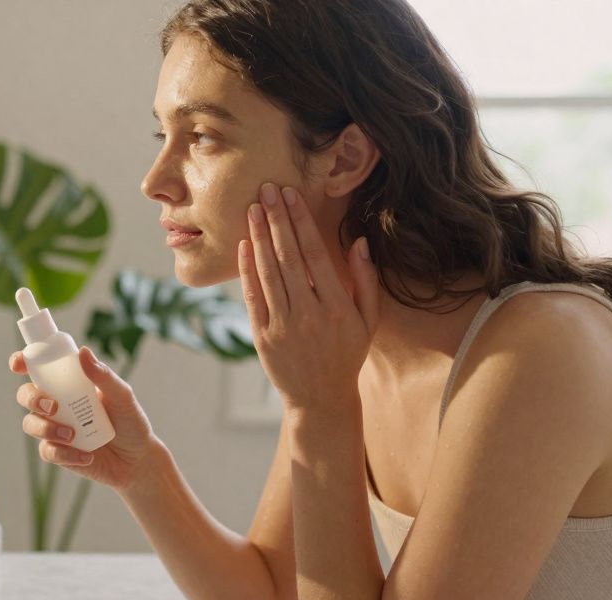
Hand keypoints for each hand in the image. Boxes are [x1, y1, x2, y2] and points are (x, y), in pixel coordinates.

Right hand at [9, 346, 162, 490]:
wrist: (136, 459)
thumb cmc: (130, 422)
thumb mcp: (122, 396)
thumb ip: (103, 375)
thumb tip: (84, 351)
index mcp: (68, 383)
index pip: (37, 368)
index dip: (21, 362)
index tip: (18, 365)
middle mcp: (56, 403)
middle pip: (25, 394)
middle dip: (32, 398)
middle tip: (54, 407)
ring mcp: (54, 428)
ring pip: (30, 423)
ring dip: (46, 428)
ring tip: (72, 435)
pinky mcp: (58, 453)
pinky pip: (47, 451)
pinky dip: (64, 453)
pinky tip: (86, 456)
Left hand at [239, 183, 379, 411]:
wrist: (320, 398)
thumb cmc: (346, 354)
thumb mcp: (367, 320)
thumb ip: (366, 281)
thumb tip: (360, 241)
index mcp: (338, 306)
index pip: (316, 254)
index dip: (302, 222)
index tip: (291, 196)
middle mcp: (310, 314)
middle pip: (289, 258)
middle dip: (277, 221)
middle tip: (266, 190)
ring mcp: (284, 326)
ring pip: (268, 273)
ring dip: (259, 238)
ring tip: (252, 209)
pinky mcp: (263, 336)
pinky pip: (253, 297)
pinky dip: (247, 270)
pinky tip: (244, 246)